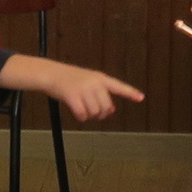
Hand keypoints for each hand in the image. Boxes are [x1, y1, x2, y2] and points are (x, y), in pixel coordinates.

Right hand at [0, 54, 143, 121]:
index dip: (130, 92)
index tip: (141, 98)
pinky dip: (81, 117)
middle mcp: (94, 83)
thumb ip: (100, 94)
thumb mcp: (87, 82)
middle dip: (101, 114)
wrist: (50, 73)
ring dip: (90, 116)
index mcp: (100, 78)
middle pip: (106, 107)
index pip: (118, 86)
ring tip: (83, 110)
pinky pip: (83, 115)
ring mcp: (84, 89)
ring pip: (95, 112)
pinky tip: (76, 113)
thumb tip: (111, 110)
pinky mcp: (73, 96)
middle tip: (93, 113)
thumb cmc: (68, 79)